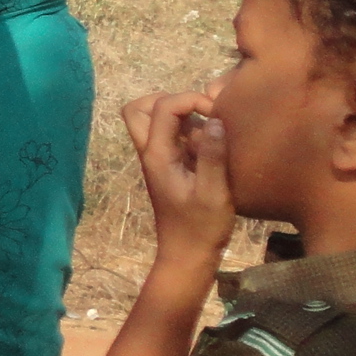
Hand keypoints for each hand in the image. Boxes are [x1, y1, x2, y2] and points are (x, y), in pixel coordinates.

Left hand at [123, 89, 233, 269]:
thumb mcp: (214, 192)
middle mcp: (151, 152)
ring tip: (211, 132)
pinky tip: (212, 147)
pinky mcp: (169, 166)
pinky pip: (171, 136)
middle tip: (201, 112)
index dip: (190, 99)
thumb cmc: (201, 227)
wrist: (188, 256)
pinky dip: (189, 131)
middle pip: (139, 108)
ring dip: (182, 116)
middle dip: (170, 100)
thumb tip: (214, 120)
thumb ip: (213, 155)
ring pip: (154, 120)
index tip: (216, 113)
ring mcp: (158, 159)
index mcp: (157, 154)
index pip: (162, 106)